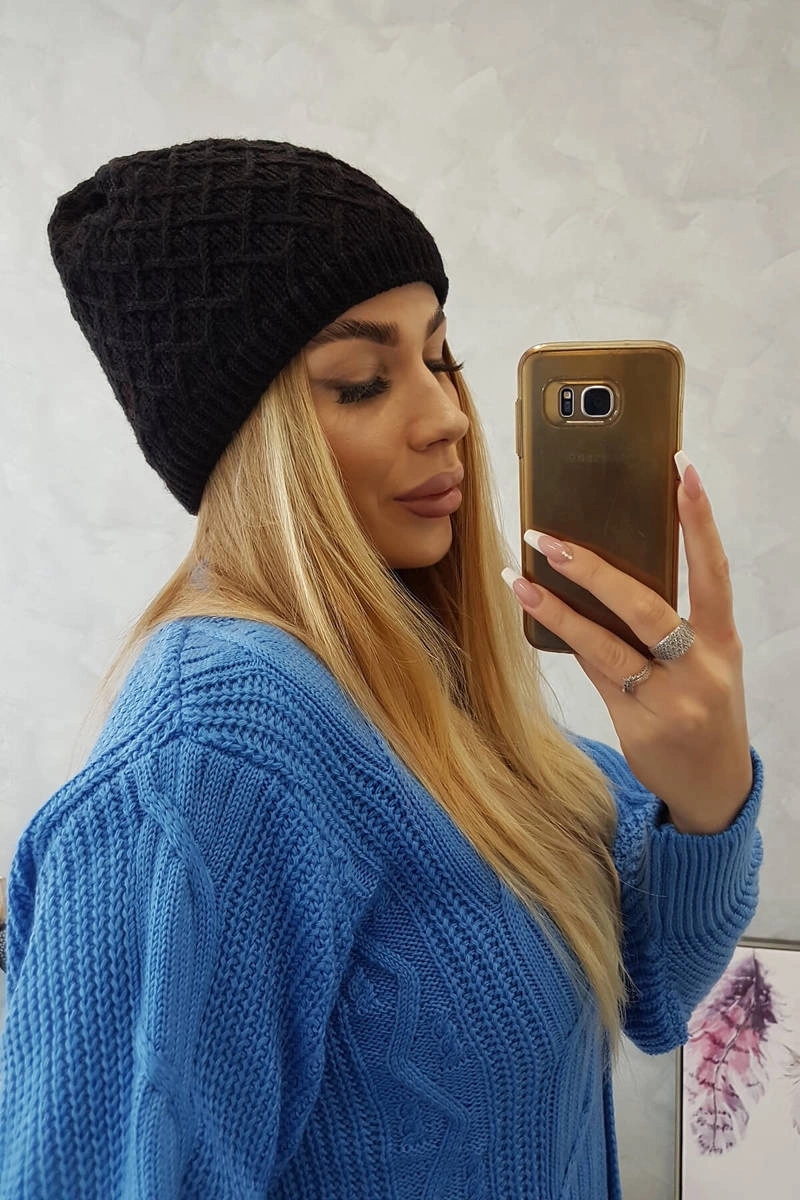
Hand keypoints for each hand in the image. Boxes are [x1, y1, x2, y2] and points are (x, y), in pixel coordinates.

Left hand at [503, 457, 752, 833]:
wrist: (716, 787)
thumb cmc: (706, 707)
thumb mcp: (706, 662)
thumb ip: (668, 624)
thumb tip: (602, 573)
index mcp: (723, 641)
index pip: (713, 569)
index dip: (698, 519)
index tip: (681, 469)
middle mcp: (701, 668)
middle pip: (644, 607)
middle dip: (593, 569)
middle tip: (547, 538)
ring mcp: (670, 701)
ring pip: (606, 646)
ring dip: (557, 608)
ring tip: (519, 577)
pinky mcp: (638, 726)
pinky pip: (595, 673)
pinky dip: (568, 641)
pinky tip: (537, 613)